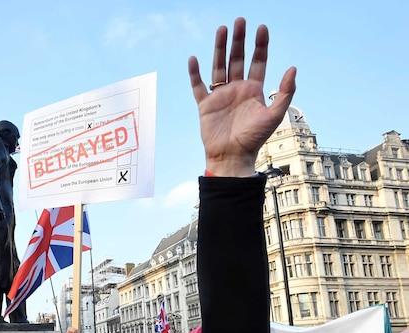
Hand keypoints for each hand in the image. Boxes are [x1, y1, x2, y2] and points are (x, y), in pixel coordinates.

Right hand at [188, 18, 295, 176]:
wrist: (232, 156)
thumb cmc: (255, 139)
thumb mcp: (275, 115)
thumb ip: (285, 92)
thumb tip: (293, 67)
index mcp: (254, 89)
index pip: (258, 61)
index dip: (260, 45)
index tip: (262, 28)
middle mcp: (237, 89)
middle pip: (237, 59)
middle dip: (239, 40)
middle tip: (240, 21)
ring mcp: (221, 95)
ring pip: (219, 66)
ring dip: (220, 48)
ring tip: (222, 29)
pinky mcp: (205, 105)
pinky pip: (198, 86)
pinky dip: (195, 73)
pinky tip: (194, 59)